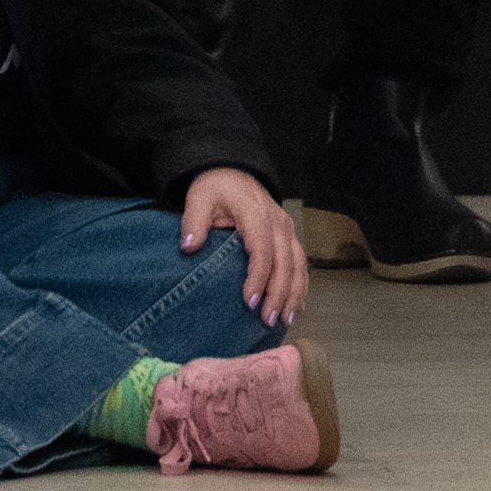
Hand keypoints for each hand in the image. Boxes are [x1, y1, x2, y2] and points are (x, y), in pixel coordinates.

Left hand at [181, 166, 309, 327]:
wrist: (232, 171)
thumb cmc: (216, 187)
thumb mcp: (199, 197)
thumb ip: (193, 221)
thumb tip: (189, 247)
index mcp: (255, 213)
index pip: (262, 250)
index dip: (258, 278)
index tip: (249, 302)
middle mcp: (277, 221)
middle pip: (284, 262)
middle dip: (278, 294)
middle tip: (267, 320)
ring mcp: (286, 228)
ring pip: (298, 264)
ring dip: (294, 293)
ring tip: (285, 319)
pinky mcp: (289, 234)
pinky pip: (301, 262)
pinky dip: (301, 285)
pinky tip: (297, 305)